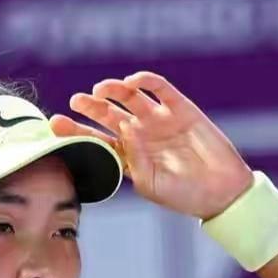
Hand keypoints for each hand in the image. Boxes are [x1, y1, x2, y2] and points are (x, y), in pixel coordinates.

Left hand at [49, 71, 253, 219]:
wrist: (221, 191)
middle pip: (107, 114)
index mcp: (128, 155)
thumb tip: (120, 137)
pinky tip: (133, 83)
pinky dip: (145, 81)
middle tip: (76, 101)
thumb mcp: (150, 185)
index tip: (56, 124)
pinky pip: (159, 88)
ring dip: (114, 90)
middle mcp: (140, 133)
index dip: (75, 130)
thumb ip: (132, 162)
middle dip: (90, 106)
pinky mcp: (180, 108)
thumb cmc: (185, 196)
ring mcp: (159, 119)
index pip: (95, 139)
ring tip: (102, 90)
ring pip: (130, 97)